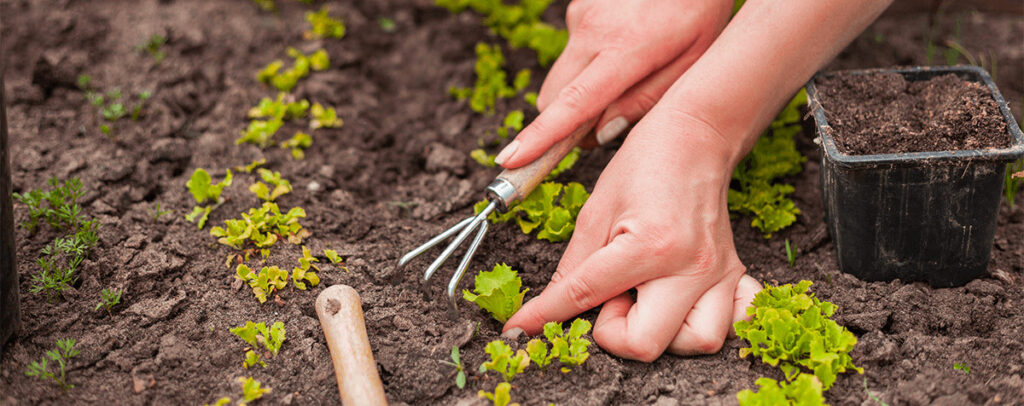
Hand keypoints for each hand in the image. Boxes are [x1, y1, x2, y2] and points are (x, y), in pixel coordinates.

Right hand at [495, 0, 731, 166]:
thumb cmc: (699, 13)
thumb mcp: (692, 62)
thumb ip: (646, 101)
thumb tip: (601, 133)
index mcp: (625, 49)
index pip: (574, 103)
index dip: (541, 136)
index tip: (512, 159)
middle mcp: (593, 31)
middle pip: (554, 98)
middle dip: (570, 121)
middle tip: (608, 122)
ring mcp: (581, 17)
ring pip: (562, 78)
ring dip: (582, 91)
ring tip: (627, 72)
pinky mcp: (578, 10)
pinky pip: (573, 53)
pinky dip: (590, 64)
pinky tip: (624, 46)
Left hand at [503, 111, 760, 360]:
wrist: (697, 135)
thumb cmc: (644, 163)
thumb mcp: (596, 210)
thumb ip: (572, 266)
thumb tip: (545, 308)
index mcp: (649, 246)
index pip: (585, 297)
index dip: (544, 316)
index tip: (520, 328)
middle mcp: (690, 267)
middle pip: (646, 346)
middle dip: (615, 332)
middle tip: (609, 296)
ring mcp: (719, 273)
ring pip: (697, 343)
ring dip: (662, 333)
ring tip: (643, 298)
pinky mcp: (734, 272)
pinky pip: (736, 320)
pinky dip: (707, 322)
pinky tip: (684, 304)